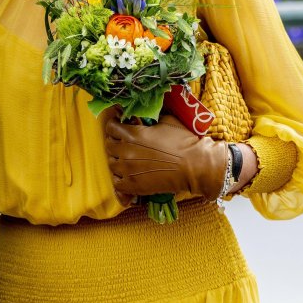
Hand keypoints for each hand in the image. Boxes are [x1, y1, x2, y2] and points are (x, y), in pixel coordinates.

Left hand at [103, 114, 227, 206]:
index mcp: (133, 134)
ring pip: (111, 165)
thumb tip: (146, 116)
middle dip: (114, 143)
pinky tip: (127, 176)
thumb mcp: (167, 121)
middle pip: (109, 146)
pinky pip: (116, 184)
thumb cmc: (184, 141)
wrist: (194, 165)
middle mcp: (126, 151)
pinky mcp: (133, 186)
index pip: (111, 127)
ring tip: (126, 161)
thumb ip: (151, 118)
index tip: (118, 127)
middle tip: (123, 144)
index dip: (114, 126)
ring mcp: (128, 170)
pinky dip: (119, 179)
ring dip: (117, 161)